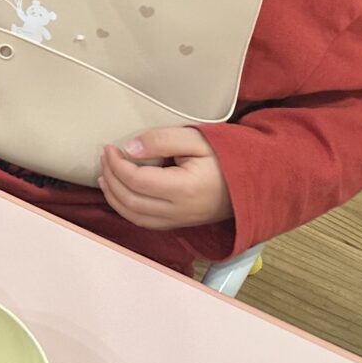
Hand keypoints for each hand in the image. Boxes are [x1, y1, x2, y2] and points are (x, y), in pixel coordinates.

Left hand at [99, 127, 232, 230]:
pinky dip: (127, 209)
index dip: (116, 164)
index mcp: (185, 189)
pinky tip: (120, 193)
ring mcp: (182, 221)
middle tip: (105, 157)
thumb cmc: (227, 156)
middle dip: (111, 178)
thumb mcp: (196, 138)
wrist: (256, 180)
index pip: (136, 181)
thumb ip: (161, 140)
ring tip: (105, 175)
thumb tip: (130, 149)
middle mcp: (181, 211)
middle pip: (131, 201)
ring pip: (136, 217)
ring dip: (114, 197)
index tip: (109, 147)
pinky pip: (147, 223)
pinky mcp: (182, 223)